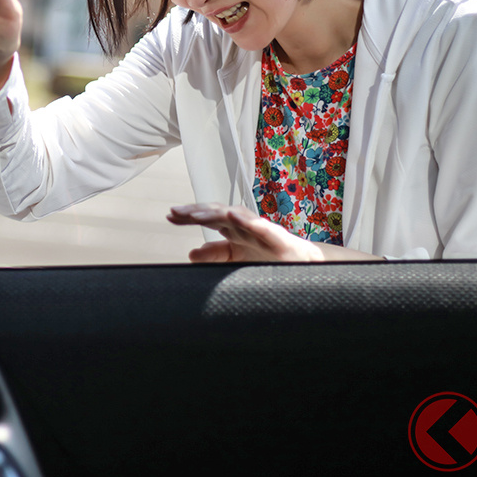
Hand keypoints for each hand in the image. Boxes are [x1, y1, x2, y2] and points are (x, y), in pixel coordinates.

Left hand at [167, 203, 323, 262]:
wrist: (307, 266)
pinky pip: (265, 229)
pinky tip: (236, 218)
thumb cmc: (270, 257)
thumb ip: (215, 254)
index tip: (169, 215)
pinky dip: (251, 222)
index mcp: (235, 230)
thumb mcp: (237, 257)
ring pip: (238, 217)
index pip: (208, 218)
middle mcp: (247, 226)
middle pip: (218, 213)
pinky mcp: (281, 241)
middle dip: (197, 211)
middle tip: (176, 212)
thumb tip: (191, 253)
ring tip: (198, 214)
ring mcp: (263, 231)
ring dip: (217, 214)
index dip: (189, 216)